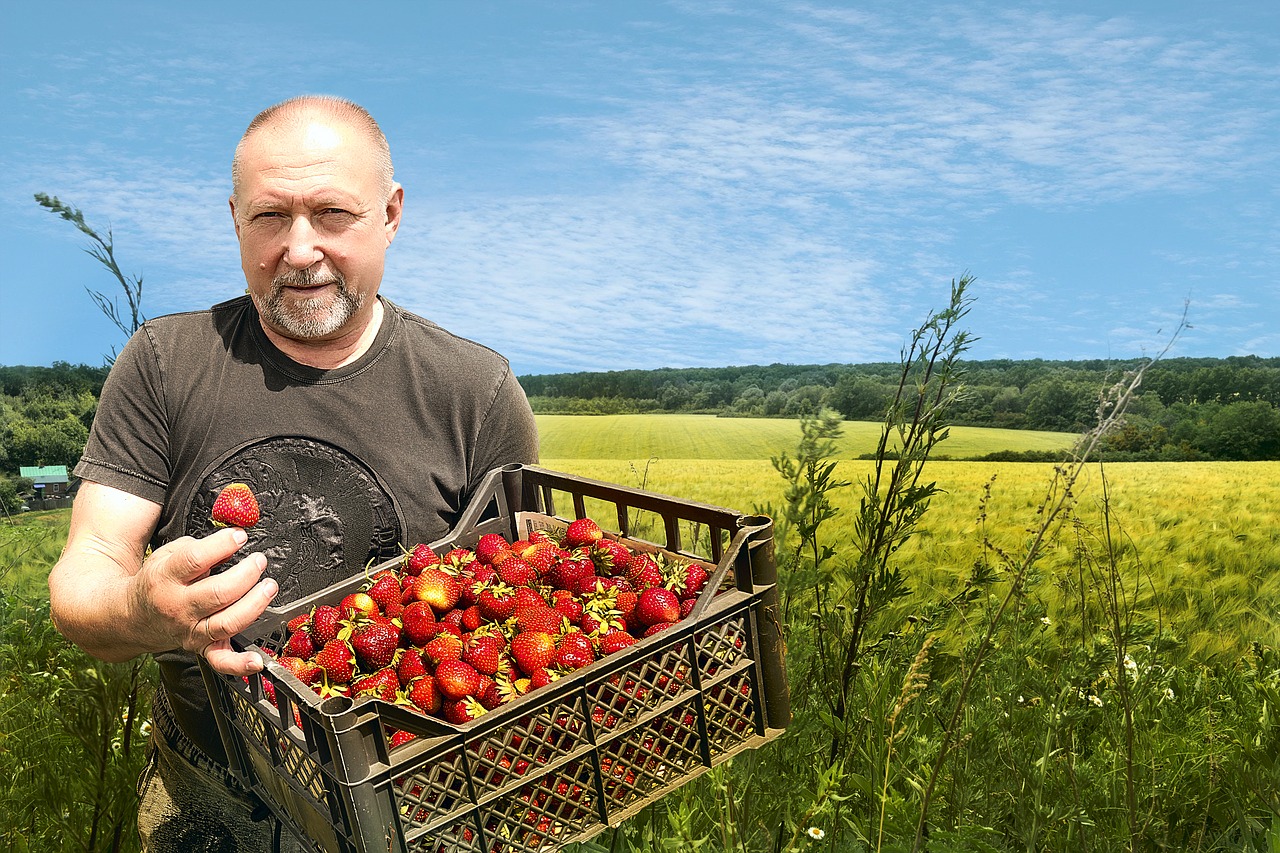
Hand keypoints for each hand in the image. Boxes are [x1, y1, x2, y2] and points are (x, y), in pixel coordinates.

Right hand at [133, 527, 277, 675]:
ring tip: (268, 587)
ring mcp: (190, 631)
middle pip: (218, 593)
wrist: (133, 616)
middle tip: (259, 562)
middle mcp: (177, 607)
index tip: (240, 537)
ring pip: (227, 623)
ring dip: (254, 605)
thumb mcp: (168, 554)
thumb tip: (231, 543)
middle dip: (246, 575)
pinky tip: (257, 659)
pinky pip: (221, 661)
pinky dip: (240, 664)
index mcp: (165, 578)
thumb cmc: (158, 581)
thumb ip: (198, 547)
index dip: (223, 545)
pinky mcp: (200, 648)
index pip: (196, 560)